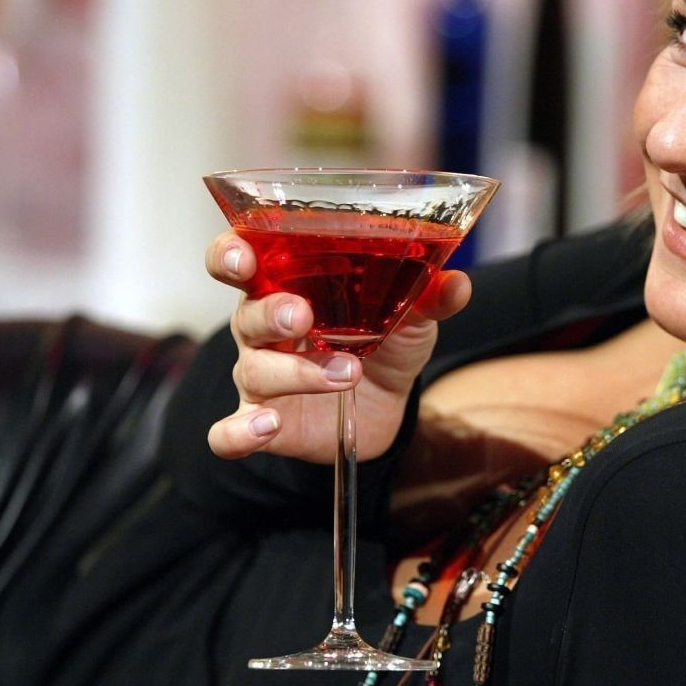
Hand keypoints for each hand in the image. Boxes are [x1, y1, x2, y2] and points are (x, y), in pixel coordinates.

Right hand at [202, 230, 470, 463]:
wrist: (390, 404)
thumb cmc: (385, 341)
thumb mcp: (411, 316)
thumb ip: (428, 297)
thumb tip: (457, 284)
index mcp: (288, 284)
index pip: (242, 259)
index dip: (232, 253)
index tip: (243, 255)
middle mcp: (263, 327)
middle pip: (246, 313)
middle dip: (271, 312)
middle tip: (303, 315)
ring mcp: (260, 374)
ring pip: (253, 369)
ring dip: (297, 371)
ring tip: (347, 373)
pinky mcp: (263, 420)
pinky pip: (229, 431)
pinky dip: (239, 431)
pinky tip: (266, 427)